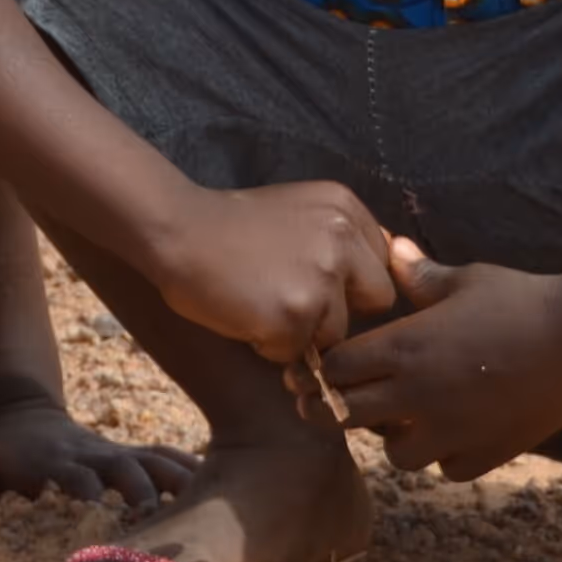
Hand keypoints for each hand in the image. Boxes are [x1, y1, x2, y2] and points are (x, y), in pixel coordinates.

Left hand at [0, 400, 198, 517]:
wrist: (20, 418)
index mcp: (57, 463)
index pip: (78, 478)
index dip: (92, 495)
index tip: (107, 519)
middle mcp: (95, 457)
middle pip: (128, 469)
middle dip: (148, 492)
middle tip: (169, 524)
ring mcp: (118, 455)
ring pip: (158, 461)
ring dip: (183, 482)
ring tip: (216, 507)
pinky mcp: (134, 458)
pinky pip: (170, 459)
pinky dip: (194, 472)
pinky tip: (227, 490)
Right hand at [145, 180, 398, 362]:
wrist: (177, 230)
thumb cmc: (232, 226)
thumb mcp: (300, 212)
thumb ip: (341, 239)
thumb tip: (384, 280)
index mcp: (347, 208)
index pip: (382, 264)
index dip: (354, 282)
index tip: (320, 282)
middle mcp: (343, 238)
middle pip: (377, 300)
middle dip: (342, 310)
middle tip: (295, 301)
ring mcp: (321, 278)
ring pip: (337, 333)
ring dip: (303, 332)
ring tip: (261, 304)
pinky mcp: (294, 315)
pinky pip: (297, 353)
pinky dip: (270, 346)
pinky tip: (245, 316)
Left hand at [314, 243, 561, 481]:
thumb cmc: (520, 299)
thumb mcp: (465, 279)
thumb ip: (420, 274)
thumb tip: (392, 247)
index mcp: (404, 346)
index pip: (335, 368)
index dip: (330, 367)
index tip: (338, 362)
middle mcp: (416, 394)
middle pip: (347, 415)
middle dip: (342, 406)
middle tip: (352, 397)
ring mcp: (449, 430)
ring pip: (395, 454)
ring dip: (394, 437)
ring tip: (410, 416)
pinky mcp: (484, 453)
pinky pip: (445, 468)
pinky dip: (444, 455)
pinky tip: (456, 432)